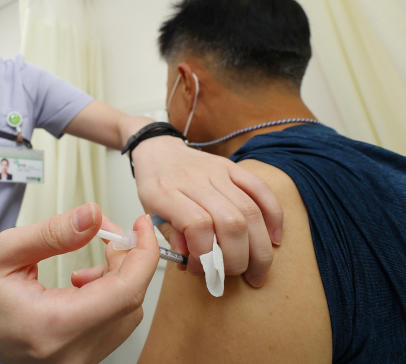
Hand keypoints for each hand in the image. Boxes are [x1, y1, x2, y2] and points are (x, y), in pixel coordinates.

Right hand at [0, 203, 158, 362]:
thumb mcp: (7, 249)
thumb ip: (54, 232)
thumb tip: (94, 215)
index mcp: (51, 325)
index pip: (124, 293)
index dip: (142, 254)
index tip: (141, 225)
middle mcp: (69, 353)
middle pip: (130, 301)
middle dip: (128, 259)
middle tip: (107, 231)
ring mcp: (76, 361)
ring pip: (127, 313)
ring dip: (119, 277)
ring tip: (89, 260)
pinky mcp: (79, 359)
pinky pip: (115, 324)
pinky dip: (110, 295)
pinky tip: (84, 281)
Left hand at [131, 136, 282, 287]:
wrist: (159, 151)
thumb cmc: (155, 185)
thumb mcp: (150, 213)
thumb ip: (172, 239)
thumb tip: (195, 264)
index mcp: (166, 193)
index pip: (197, 225)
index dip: (205, 253)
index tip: (203, 268)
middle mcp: (194, 181)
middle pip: (230, 221)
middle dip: (239, 257)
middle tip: (237, 274)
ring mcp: (216, 172)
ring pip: (249, 209)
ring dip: (259, 246)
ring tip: (258, 269)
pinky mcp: (233, 167)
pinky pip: (261, 189)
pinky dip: (273, 215)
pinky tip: (274, 238)